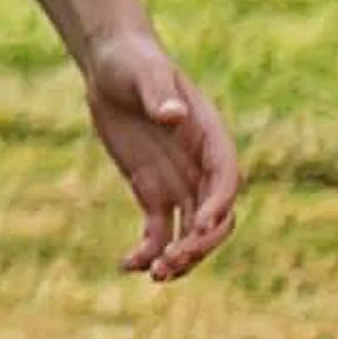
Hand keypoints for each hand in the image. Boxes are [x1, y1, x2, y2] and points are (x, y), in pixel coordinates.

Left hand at [83, 27, 239, 281]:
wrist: (111, 68)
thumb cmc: (133, 63)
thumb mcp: (145, 74)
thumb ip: (160, 95)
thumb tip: (172, 116)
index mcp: (210, 138)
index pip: (226, 178)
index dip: (218, 204)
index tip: (199, 224)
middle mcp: (200, 166)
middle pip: (216, 216)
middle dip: (200, 242)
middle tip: (172, 262)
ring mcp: (178, 182)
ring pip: (190, 231)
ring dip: (179, 256)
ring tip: (154, 275)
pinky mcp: (152, 191)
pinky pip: (157, 231)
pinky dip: (147, 251)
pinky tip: (127, 265)